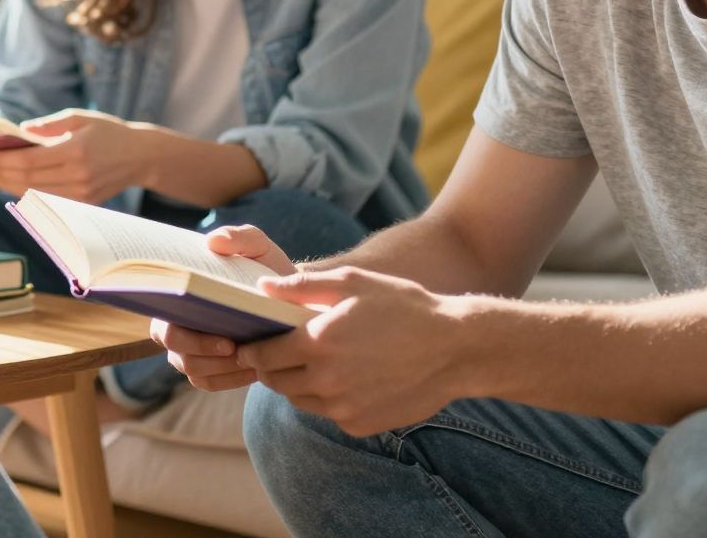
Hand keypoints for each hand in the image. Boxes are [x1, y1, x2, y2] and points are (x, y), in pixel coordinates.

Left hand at [0, 109, 142, 202]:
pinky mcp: (84, 203)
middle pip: (28, 179)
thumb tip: (21, 131)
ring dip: (10, 186)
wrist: (140, 156)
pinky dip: (28, 193)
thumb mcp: (80, 118)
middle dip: (0, 174)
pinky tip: (14, 185)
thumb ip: (49, 125)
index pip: (29, 160)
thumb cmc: (109, 132)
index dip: (3, 161)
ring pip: (35, 193)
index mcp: (74, 151)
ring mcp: (81, 193)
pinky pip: (48, 199)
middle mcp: (77, 176)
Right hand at [148, 226, 296, 391]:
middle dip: (206, 354)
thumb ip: (240, 237)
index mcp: (177, 298)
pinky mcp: (207, 370)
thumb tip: (213, 242)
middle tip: (238, 348)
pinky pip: (209, 383)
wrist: (285, 296)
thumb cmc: (262, 268)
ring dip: (223, 368)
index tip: (224, 336)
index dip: (186, 336)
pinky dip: (231, 379)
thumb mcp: (257, 246)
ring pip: (194, 371)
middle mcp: (175, 327)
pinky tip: (254, 370)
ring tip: (252, 358)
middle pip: (177, 353)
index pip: (164, 323)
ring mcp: (189, 352)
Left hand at [237, 267, 468, 436]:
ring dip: (299, 384)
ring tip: (315, 363)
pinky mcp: (360, 425)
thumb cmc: (403, 306)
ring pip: (300, 400)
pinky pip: (329, 413)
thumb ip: (302, 286)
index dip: (253, 351)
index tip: (251, 346)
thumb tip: (262, 289)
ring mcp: (343, 408)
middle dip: (272, 368)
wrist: (455, 348)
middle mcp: (325, 381)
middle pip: (276, 382)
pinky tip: (347, 379)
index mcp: (317, 343)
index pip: (263, 356)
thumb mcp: (353, 282)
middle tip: (280, 354)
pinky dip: (329, 399)